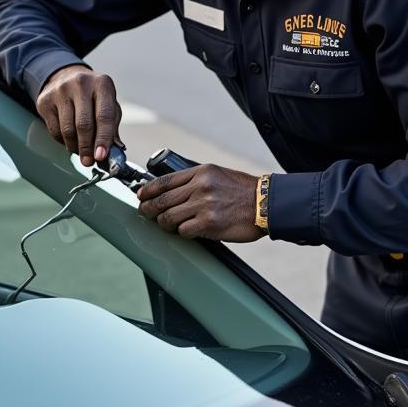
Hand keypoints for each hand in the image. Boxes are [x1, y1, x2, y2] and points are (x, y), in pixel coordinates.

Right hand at [36, 65, 122, 166]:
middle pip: (84, 124)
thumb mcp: (107, 105)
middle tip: (88, 161)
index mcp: (102, 84)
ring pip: (67, 129)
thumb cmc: (92, 96)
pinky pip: (54, 130)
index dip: (103, 139)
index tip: (101, 156)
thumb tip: (113, 152)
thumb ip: (112, 127)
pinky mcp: (45, 100)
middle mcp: (81, 84)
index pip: (105, 115)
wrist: (66, 77)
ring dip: (74, 146)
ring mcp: (61, 90)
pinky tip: (69, 140)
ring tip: (80, 151)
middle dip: (87, 147)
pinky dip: (63, 141)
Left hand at [136, 164, 264, 242]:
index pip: (164, 181)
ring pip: (169, 217)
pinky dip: (182, 233)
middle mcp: (200, 187)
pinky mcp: (209, 223)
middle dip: (149, 209)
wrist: (266, 203)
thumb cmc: (243, 191)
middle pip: (162, 200)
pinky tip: (188, 231)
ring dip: (165, 224)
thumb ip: (196, 180)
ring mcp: (204, 205)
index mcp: (200, 172)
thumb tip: (171, 190)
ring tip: (168, 225)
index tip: (141, 196)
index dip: (148, 190)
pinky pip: (184, 231)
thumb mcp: (218, 175)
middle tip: (146, 214)